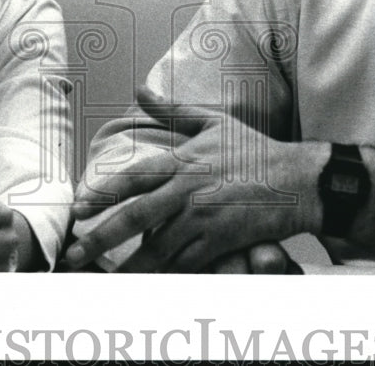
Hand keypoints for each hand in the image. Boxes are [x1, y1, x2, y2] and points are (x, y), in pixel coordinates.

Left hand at [68, 86, 327, 272]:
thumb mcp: (213, 122)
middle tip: (74, 255)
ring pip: (158, 250)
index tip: (77, 209)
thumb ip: (172, 110)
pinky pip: (187, 263)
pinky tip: (148, 284)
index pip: (133, 178)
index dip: (102, 194)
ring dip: (129, 267)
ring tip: (103, 280)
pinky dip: (166, 275)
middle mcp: (189, 191)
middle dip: (101, 239)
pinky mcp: (222, 243)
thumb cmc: (254, 149)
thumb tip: (141, 90)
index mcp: (183, 161)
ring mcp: (205, 220)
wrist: (299, 180)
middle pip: (136, 218)